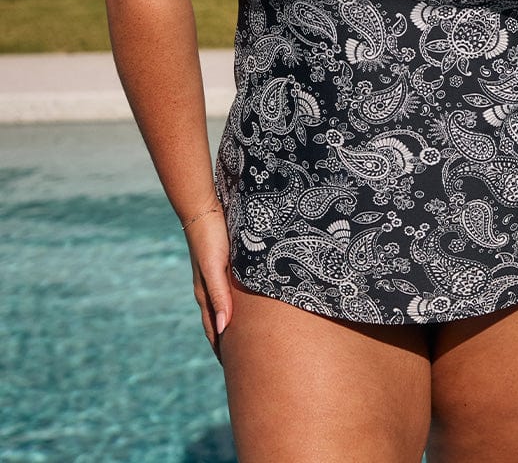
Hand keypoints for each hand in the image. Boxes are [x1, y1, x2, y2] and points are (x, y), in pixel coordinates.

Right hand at [184, 208, 232, 359]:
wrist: (203, 209)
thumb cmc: (210, 238)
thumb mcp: (216, 268)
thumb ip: (220, 296)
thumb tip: (224, 329)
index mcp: (205, 294)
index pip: (215, 332)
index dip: (224, 352)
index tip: (237, 373)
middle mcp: (208, 290)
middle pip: (219, 324)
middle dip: (230, 344)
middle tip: (245, 365)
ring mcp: (214, 278)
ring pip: (225, 309)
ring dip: (234, 327)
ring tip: (248, 342)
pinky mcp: (222, 266)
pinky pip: (228, 294)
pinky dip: (237, 307)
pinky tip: (247, 308)